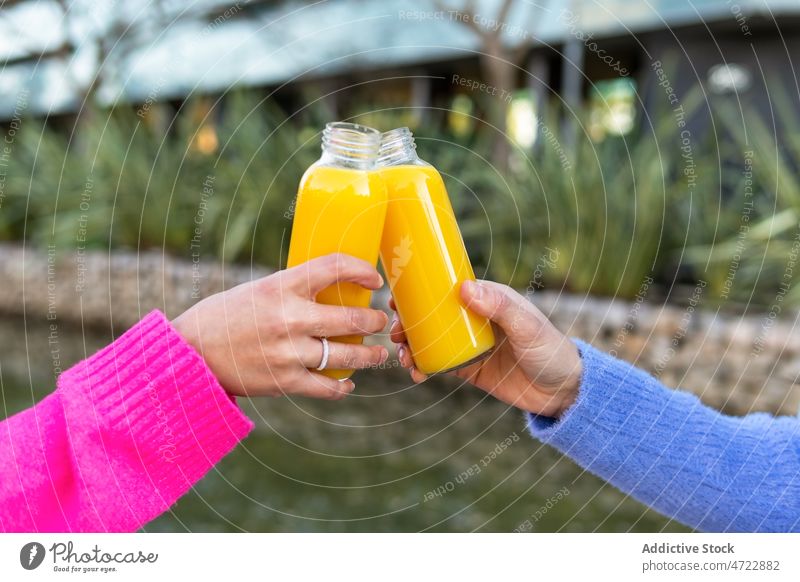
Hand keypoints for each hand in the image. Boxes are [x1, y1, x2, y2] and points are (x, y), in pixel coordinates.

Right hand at [173, 253, 388, 399]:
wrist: (189, 352)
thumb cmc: (224, 316)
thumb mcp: (258, 289)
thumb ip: (292, 290)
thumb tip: (329, 289)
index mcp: (281, 286)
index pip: (333, 267)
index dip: (362, 270)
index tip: (374, 280)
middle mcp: (289, 318)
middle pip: (351, 319)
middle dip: (374, 321)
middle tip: (381, 321)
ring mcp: (288, 352)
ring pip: (346, 356)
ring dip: (369, 356)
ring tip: (378, 354)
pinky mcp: (284, 381)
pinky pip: (326, 388)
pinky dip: (341, 388)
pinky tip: (348, 384)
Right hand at [389, 280, 581, 416]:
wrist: (563, 392)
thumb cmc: (551, 351)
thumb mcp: (527, 327)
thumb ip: (499, 307)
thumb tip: (464, 287)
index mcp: (487, 299)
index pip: (447, 288)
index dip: (419, 291)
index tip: (397, 297)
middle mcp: (473, 318)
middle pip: (431, 315)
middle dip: (408, 322)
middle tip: (395, 333)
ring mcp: (468, 343)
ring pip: (429, 340)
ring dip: (410, 345)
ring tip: (403, 356)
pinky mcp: (468, 367)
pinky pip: (437, 364)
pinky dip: (422, 366)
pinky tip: (416, 373)